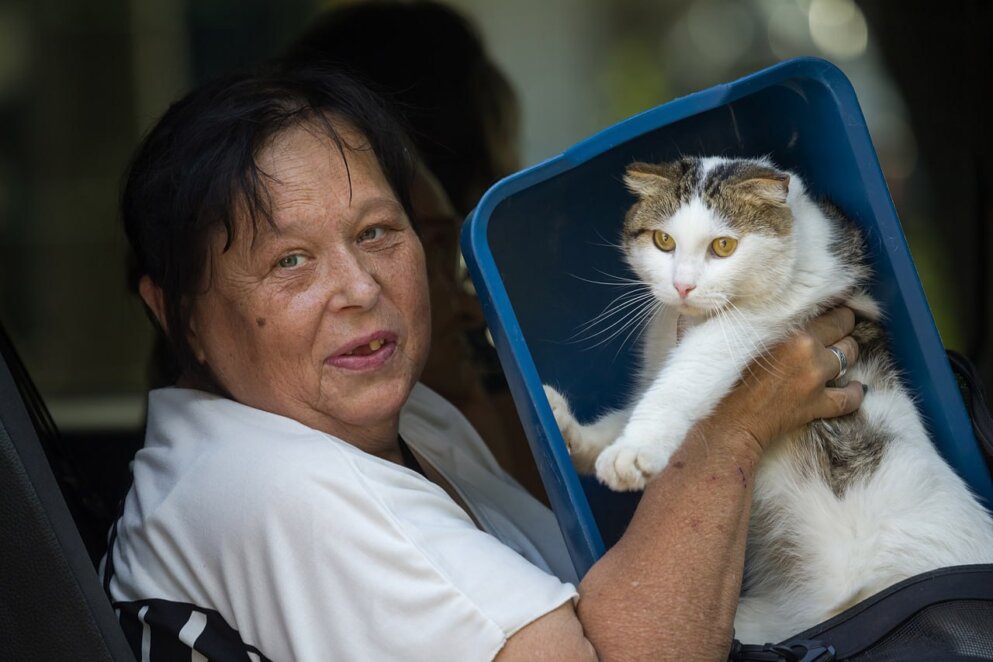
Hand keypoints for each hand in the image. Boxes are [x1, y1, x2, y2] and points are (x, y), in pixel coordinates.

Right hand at [707, 307, 864, 460]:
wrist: (725, 420)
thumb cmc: (724, 376)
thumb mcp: (742, 337)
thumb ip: (766, 321)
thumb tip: (783, 308)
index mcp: (787, 329)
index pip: (824, 307)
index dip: (830, 304)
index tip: (830, 305)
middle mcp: (807, 348)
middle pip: (843, 325)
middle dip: (844, 324)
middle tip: (840, 324)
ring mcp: (815, 377)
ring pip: (850, 354)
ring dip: (848, 353)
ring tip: (841, 353)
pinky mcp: (817, 404)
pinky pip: (850, 398)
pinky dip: (856, 393)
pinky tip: (857, 388)